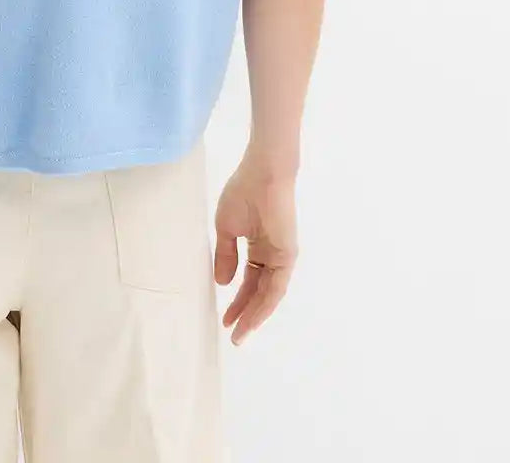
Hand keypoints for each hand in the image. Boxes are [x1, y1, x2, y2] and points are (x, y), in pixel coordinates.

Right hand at [213, 150, 297, 344]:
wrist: (263, 174)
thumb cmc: (244, 193)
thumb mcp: (226, 228)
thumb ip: (226, 256)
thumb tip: (222, 282)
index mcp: (260, 247)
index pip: (249, 281)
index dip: (237, 300)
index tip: (225, 319)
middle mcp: (273, 255)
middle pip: (259, 292)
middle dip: (246, 314)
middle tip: (233, 335)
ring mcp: (281, 256)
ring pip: (269, 294)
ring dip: (255, 315)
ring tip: (240, 333)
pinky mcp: (287, 255)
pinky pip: (276, 286)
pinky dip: (265, 304)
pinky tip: (252, 316)